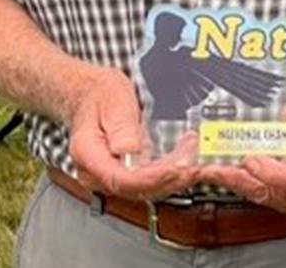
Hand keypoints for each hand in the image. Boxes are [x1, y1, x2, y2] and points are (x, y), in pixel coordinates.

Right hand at [66, 66, 196, 199]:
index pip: (120, 179)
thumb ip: (121, 127)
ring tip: (197, 160)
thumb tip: (128, 149)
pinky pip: (150, 182)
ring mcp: (111, 177)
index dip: (151, 179)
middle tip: (195, 164)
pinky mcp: (125, 175)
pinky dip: (172, 175)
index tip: (175, 170)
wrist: (92, 94)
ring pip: (148, 189)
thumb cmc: (100, 96)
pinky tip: (188, 165)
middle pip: (138, 189)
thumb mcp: (112, 101)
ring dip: (176, 178)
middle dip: (171, 179)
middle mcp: (97, 172)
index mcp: (88, 154)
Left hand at [198, 113, 285, 215]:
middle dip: (236, 179)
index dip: (271, 172)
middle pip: (269, 192)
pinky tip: (228, 168)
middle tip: (212, 166)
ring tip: (210, 166)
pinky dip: (245, 178)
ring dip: (234, 179)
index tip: (252, 158)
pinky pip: (265, 190)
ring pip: (262, 194)